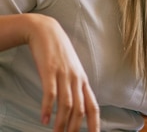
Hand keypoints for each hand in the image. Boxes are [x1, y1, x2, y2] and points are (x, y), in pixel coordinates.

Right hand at [26, 14, 99, 130]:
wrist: (47, 32)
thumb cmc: (59, 53)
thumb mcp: (71, 70)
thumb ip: (74, 86)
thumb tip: (75, 104)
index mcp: (83, 80)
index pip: (93, 105)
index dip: (95, 122)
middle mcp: (76, 79)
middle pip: (80, 109)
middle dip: (76, 127)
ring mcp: (64, 75)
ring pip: (67, 104)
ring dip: (61, 122)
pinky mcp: (50, 71)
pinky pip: (51, 93)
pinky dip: (47, 108)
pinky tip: (43, 119)